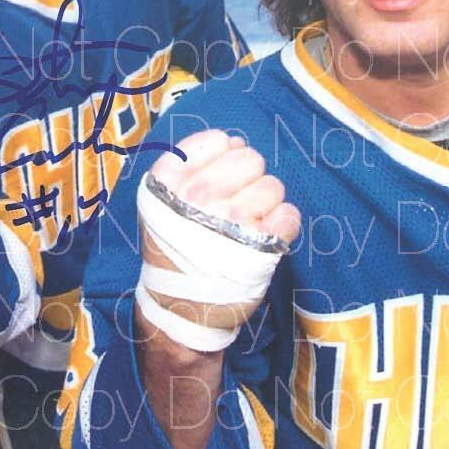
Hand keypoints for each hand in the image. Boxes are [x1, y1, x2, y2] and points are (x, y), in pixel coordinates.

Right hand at [140, 130, 300, 332]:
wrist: (177, 308)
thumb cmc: (173, 249)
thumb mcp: (159, 202)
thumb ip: (189, 166)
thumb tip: (233, 140)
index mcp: (170, 180)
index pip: (216, 140)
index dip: (224, 156)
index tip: (219, 178)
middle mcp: (199, 195)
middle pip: (250, 158)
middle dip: (248, 178)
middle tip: (235, 204)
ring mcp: (230, 220)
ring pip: (273, 186)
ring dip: (265, 204)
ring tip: (247, 225)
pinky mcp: (260, 245)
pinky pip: (289, 215)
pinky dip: (282, 226)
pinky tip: (263, 237)